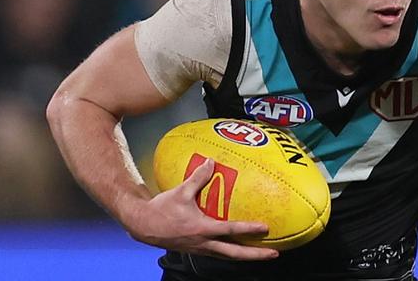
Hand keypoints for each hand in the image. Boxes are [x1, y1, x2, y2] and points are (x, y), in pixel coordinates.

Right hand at [128, 158, 278, 259]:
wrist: (144, 225)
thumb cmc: (162, 209)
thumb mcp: (180, 191)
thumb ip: (198, 178)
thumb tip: (211, 162)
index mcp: (201, 229)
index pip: (230, 230)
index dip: (248, 229)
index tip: (265, 228)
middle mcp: (204, 243)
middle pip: (234, 254)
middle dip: (255, 255)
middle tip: (274, 253)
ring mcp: (201, 248)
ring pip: (228, 256)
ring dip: (246, 255)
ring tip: (262, 253)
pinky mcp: (198, 249)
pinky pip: (220, 252)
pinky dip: (233, 251)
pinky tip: (240, 246)